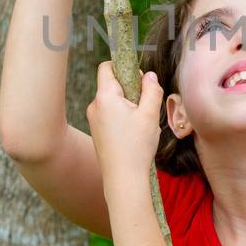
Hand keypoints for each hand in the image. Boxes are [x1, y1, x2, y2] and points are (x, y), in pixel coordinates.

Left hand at [86, 62, 161, 185]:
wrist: (123, 178)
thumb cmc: (136, 146)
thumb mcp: (150, 114)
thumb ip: (151, 90)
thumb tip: (149, 75)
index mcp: (105, 97)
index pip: (107, 67)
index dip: (123, 67)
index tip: (139, 80)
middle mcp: (94, 106)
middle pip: (111, 84)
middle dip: (130, 89)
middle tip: (145, 105)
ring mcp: (93, 119)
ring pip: (112, 101)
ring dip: (128, 105)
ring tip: (141, 123)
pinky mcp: (96, 131)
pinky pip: (110, 115)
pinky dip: (122, 117)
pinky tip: (134, 133)